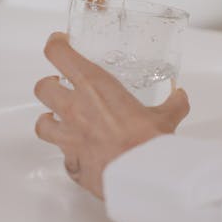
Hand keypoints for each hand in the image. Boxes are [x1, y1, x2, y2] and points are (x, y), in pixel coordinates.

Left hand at [34, 32, 189, 199]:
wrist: (139, 178)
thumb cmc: (146, 142)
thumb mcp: (167, 116)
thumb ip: (173, 104)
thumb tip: (180, 97)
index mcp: (95, 87)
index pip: (59, 55)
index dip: (56, 46)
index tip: (60, 43)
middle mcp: (75, 109)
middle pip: (42, 88)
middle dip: (49, 85)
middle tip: (60, 84)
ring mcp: (68, 138)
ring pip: (41, 123)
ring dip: (49, 119)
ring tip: (59, 119)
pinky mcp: (70, 164)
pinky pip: (63, 156)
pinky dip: (70, 153)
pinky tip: (82, 153)